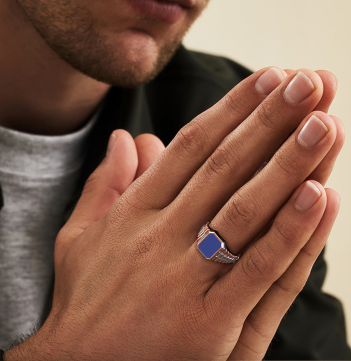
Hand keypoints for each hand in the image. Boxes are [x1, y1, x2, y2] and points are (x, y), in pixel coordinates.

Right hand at [5, 68, 342, 359]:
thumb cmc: (83, 301)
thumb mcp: (79, 237)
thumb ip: (104, 184)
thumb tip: (122, 138)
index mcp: (132, 214)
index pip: (190, 148)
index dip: (232, 110)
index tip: (267, 79)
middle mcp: (159, 239)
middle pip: (225, 168)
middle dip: (271, 121)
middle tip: (310, 82)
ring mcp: (185, 281)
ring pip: (247, 212)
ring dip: (290, 164)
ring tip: (326, 122)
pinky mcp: (210, 326)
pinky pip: (259, 272)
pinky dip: (292, 233)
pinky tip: (321, 195)